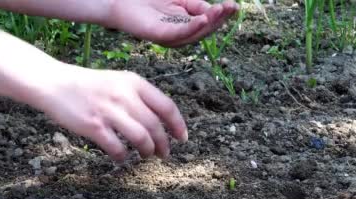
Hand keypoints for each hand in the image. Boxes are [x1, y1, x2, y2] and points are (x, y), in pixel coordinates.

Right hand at [39, 64, 186, 161]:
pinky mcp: (93, 126)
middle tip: (164, 154)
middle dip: (163, 144)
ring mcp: (109, 111)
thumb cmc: (89, 85)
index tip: (182, 139)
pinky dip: (122, 157)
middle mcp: (124, 95)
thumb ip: (140, 97)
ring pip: (141, 138)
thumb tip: (162, 122)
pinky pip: (117, 148)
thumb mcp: (119, 81)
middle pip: (155, 126)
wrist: (53, 82)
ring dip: (147, 151)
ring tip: (146, 155)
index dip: (178, 126)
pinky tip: (121, 157)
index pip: (167, 107)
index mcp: (134, 83)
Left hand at [108, 0, 238, 46]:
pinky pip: (181, 33)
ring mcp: (172, 37)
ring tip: (221, 11)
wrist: (121, 0)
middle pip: (206, 29)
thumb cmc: (149, 0)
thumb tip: (213, 11)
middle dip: (220, 18)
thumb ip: (195, 4)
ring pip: (196, 33)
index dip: (222, 15)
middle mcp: (182, 34)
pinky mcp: (161, 36)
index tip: (234, 6)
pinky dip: (193, 27)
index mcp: (187, 25)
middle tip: (231, 7)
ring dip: (211, 22)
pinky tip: (203, 19)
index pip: (209, 21)